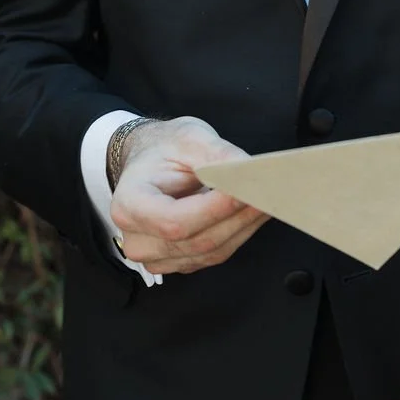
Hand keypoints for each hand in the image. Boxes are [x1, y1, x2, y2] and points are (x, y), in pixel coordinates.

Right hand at [109, 116, 268, 273]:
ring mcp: (157, 256)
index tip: (245, 192)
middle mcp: (137, 238)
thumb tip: (249, 171)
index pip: (174, 221)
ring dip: (244, 226)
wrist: (152, 162)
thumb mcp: (189, 137)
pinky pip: (215, 255)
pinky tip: (252, 213)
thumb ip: (218, 155)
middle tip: (270, 194)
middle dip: (238, 217)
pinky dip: (239, 233)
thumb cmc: (165, 149)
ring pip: (211, 251)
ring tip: (268, 200)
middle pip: (197, 240)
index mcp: (128, 204)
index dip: (213, 210)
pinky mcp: (179, 261)